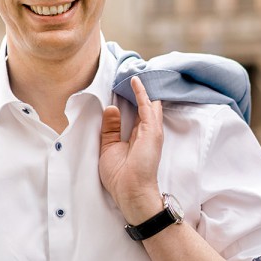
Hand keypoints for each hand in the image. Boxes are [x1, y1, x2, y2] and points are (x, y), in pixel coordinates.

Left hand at [99, 75, 163, 221]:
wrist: (130, 191)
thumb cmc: (119, 175)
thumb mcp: (108, 147)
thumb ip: (110, 128)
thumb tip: (111, 107)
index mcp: (136, 137)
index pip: (135, 114)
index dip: (130, 99)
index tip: (124, 84)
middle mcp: (146, 132)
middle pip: (144, 106)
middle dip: (139, 90)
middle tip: (133, 70)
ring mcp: (151, 132)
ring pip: (148, 104)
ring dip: (142, 88)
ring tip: (137, 69)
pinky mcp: (152, 132)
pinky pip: (148, 108)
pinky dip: (142, 94)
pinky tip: (137, 82)